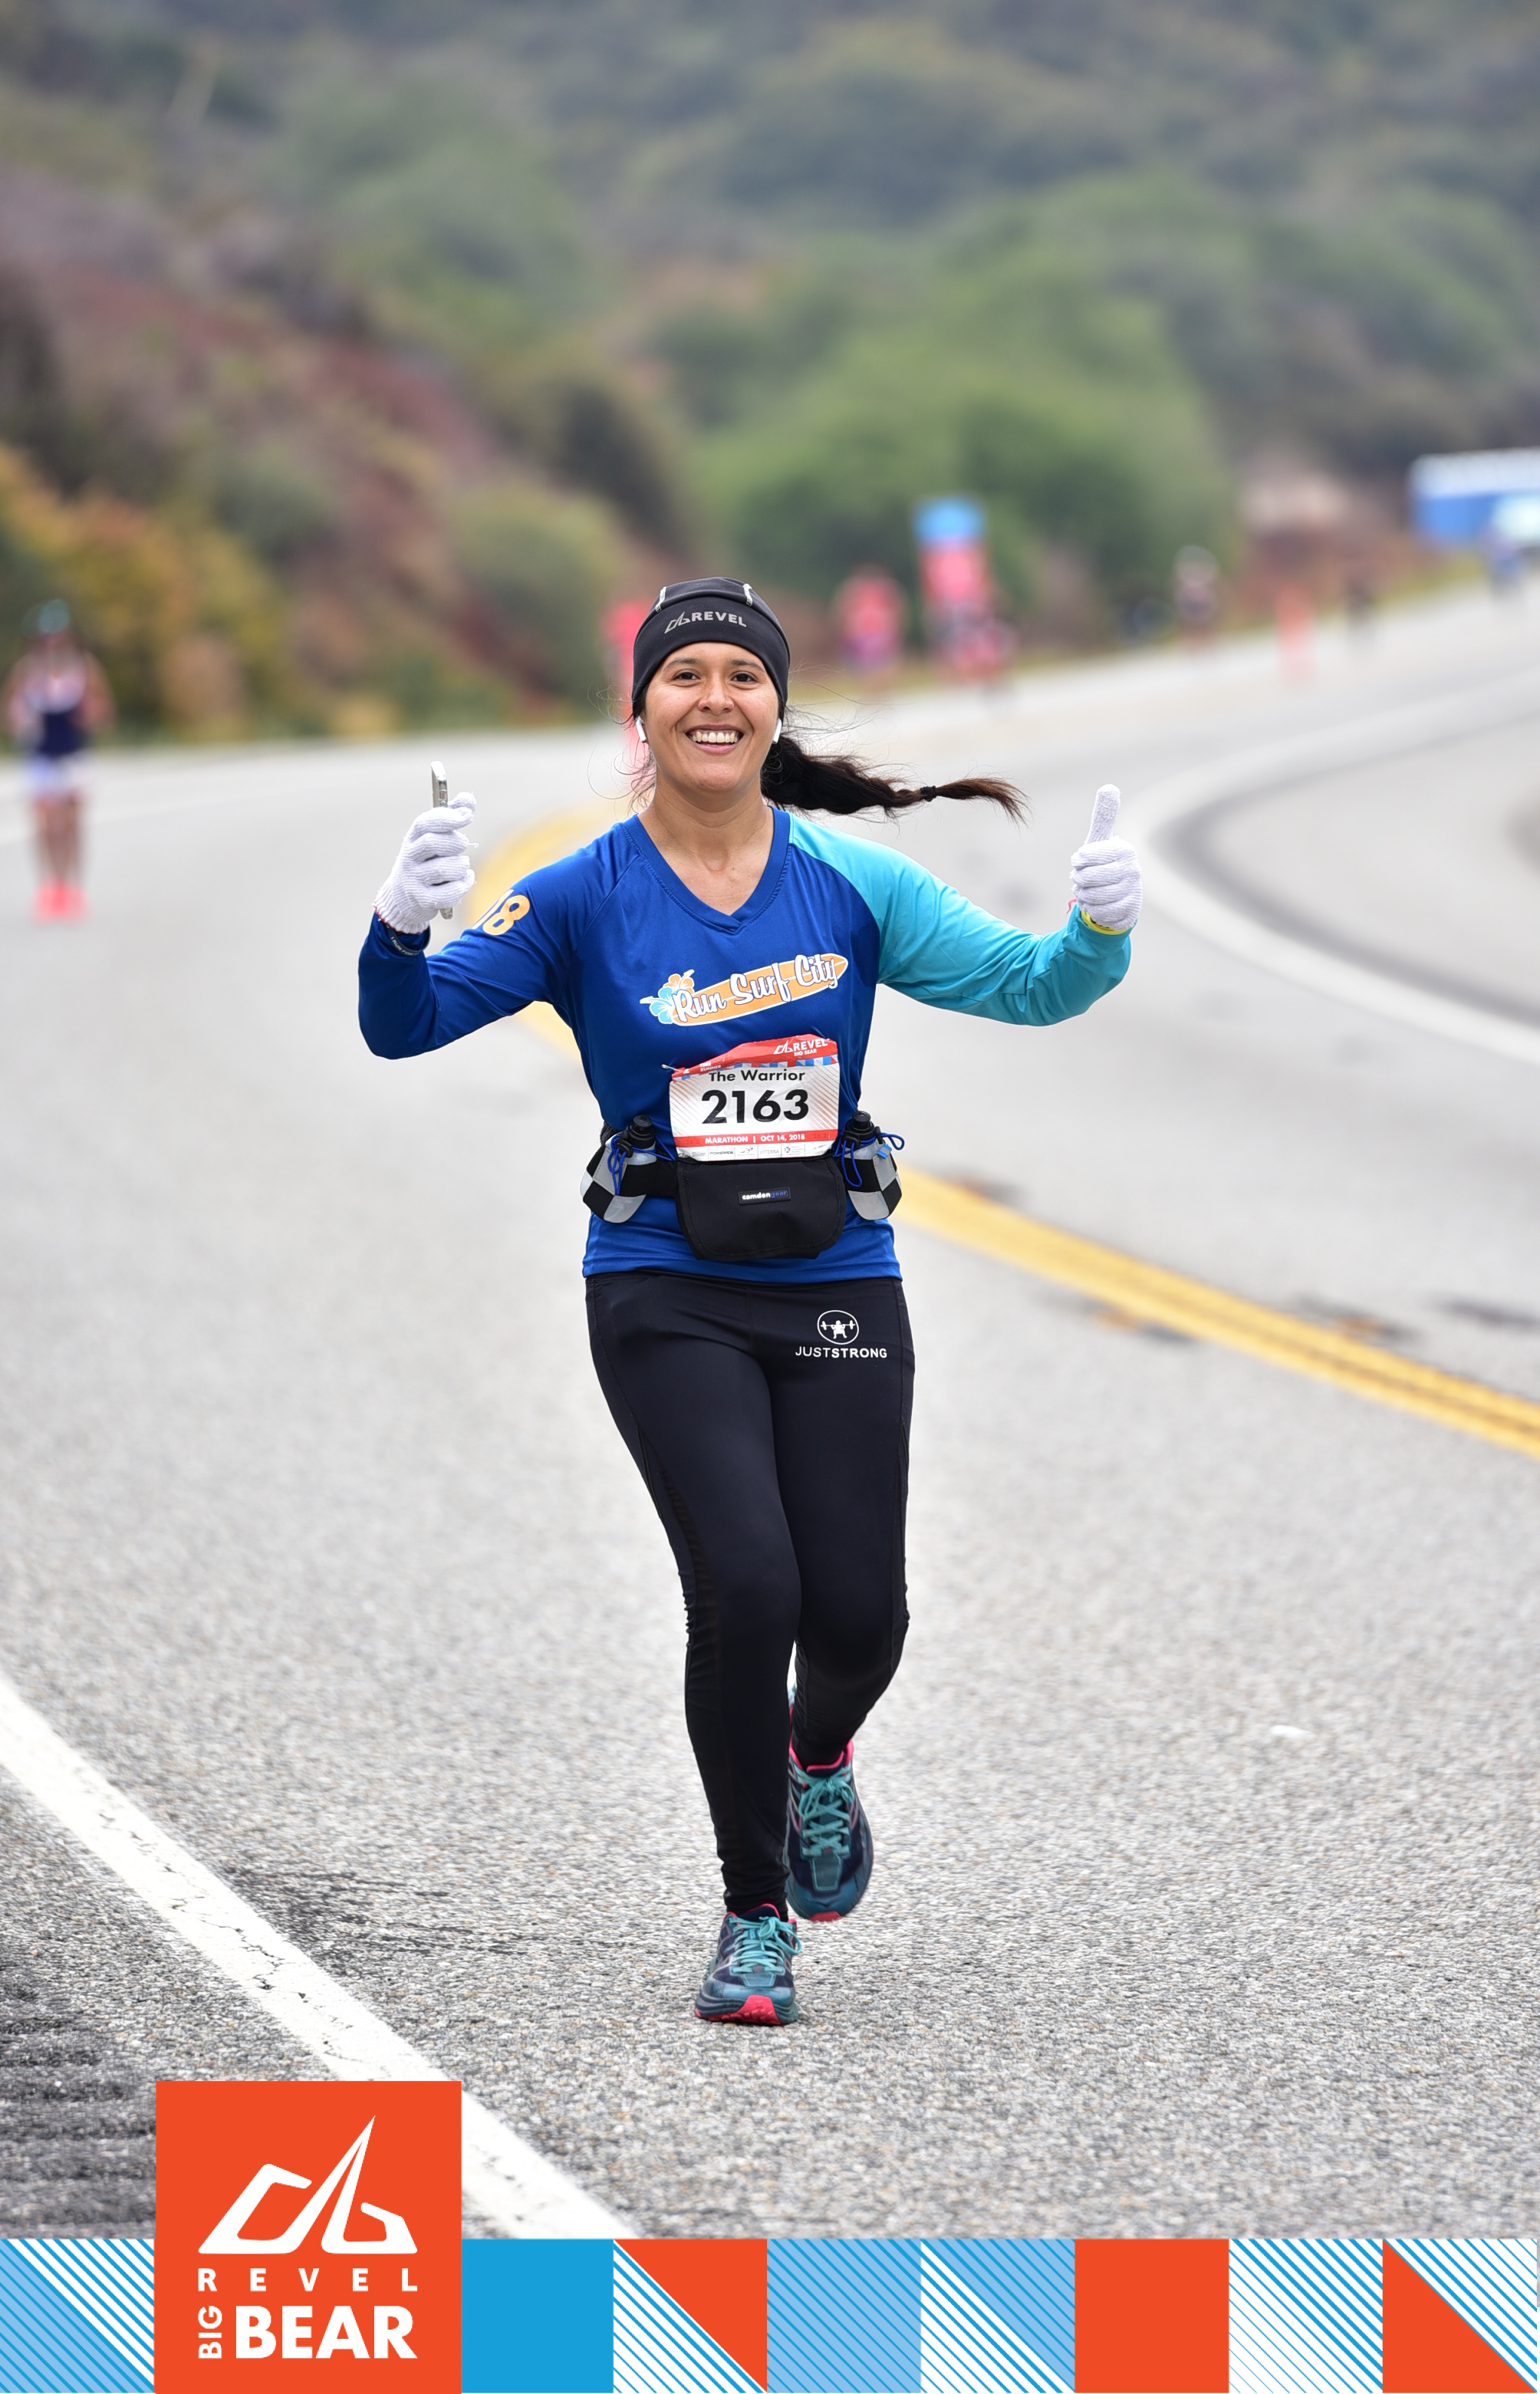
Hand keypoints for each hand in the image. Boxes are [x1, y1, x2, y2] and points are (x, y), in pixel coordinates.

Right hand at [375, 792, 476, 932]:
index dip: (446, 817)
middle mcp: (410, 858)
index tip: (468, 815)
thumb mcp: (434, 837)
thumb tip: (468, 798)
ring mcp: (414, 880)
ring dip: (460, 866)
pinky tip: (465, 879)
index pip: (424, 823)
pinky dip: (463, 885)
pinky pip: (447, 893)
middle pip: (432, 843)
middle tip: (463, 844)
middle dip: (454, 841)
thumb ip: (452, 816)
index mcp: (412, 838)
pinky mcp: (423, 900)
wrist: (403, 897)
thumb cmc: (426, 861)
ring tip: (462, 865)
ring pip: (443, 869)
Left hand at [1070, 782, 1139, 931]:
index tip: (1080, 860)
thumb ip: (1104, 815)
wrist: (1118, 895)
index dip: (1079, 861)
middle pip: (1088, 878)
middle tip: (1081, 878)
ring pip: (1092, 895)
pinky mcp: (1128, 911)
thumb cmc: (1104, 863)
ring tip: (1088, 889)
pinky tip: (1095, 902)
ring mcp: (1132, 891)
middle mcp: (1133, 869)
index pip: (1087, 856)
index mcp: (1125, 849)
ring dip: (1084, 894)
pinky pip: (1098, 911)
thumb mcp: (1101, 840)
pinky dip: (1090, 908)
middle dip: (1079, 879)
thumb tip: (1109, 786)